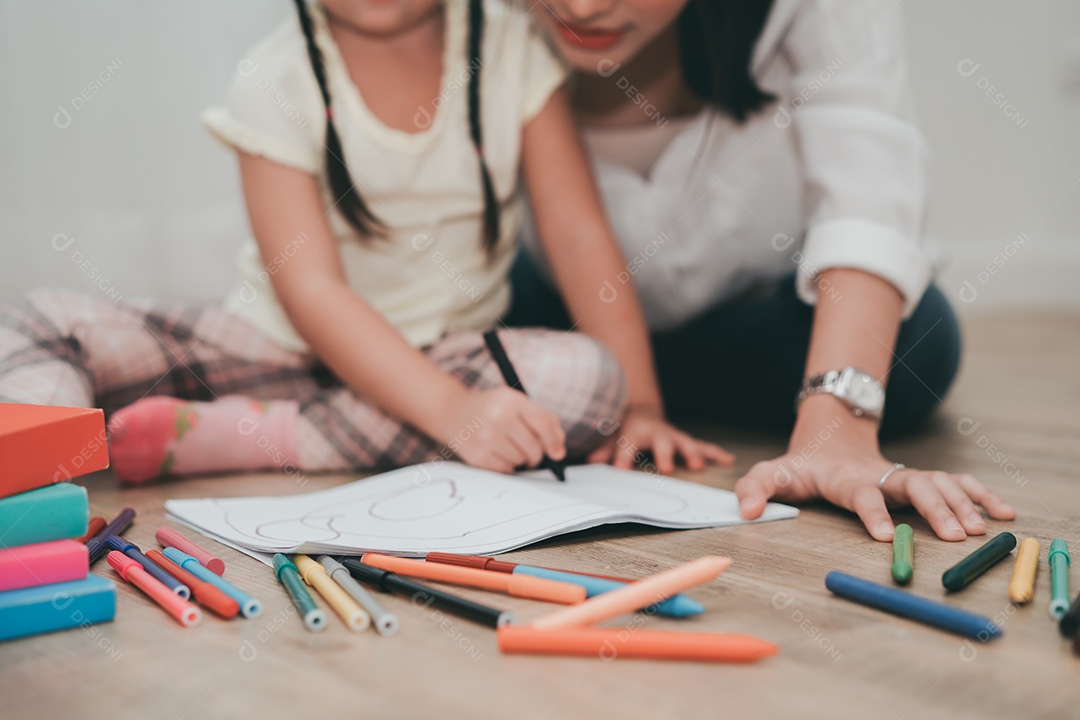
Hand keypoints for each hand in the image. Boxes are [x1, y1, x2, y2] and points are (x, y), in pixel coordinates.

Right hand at [441, 388, 565, 472]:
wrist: (453, 413)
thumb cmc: (493, 409)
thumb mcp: (516, 403)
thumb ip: (543, 421)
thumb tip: (559, 452)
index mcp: (511, 400)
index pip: (543, 424)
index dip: (554, 441)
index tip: (557, 453)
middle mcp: (498, 417)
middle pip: (534, 447)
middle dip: (536, 454)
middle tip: (531, 452)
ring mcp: (486, 437)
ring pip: (520, 460)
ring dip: (520, 459)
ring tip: (509, 448)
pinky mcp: (477, 456)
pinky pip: (506, 470)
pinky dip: (507, 466)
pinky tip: (498, 453)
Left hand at [587, 407, 734, 473]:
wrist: (639, 412)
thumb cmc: (624, 429)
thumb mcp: (610, 436)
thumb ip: (603, 449)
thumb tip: (592, 461)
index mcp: (634, 431)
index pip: (626, 445)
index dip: (623, 457)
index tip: (621, 471)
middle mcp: (656, 432)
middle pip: (661, 443)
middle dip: (664, 454)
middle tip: (666, 468)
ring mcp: (672, 436)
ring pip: (684, 443)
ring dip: (692, 453)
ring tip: (699, 465)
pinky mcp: (685, 441)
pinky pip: (702, 446)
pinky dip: (715, 452)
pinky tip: (728, 459)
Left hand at [735, 416, 1015, 540]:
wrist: (829, 438)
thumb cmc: (802, 465)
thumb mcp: (773, 472)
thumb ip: (755, 488)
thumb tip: (745, 511)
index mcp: (847, 478)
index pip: (863, 494)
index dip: (872, 512)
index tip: (884, 535)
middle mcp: (882, 475)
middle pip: (915, 486)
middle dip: (936, 509)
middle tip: (957, 537)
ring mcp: (904, 475)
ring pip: (941, 482)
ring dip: (963, 502)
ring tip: (983, 529)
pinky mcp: (920, 480)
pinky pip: (956, 484)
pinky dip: (980, 494)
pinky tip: (1004, 511)